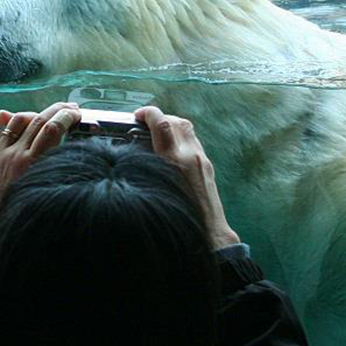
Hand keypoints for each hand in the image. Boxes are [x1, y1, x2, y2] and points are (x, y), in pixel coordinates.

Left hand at [0, 102, 80, 229]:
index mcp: (32, 164)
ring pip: (18, 118)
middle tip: (70, 108)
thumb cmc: (23, 211)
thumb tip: (73, 147)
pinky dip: (3, 116)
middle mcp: (15, 154)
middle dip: (58, 109)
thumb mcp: (47, 190)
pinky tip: (13, 119)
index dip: (67, 116)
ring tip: (46, 117)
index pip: (53, 128)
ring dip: (35, 114)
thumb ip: (58, 167)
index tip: (77, 114)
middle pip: (40, 119)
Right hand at [135, 106, 239, 248]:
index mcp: (175, 161)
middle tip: (146, 122)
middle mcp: (191, 155)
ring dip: (172, 124)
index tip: (138, 115)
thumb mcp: (158, 189)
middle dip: (160, 116)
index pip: (162, 123)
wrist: (209, 233)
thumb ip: (149, 167)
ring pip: (187, 128)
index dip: (149, 113)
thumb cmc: (180, 218)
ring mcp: (202, 159)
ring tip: (158, 132)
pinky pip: (193, 140)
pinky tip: (172, 148)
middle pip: (176, 120)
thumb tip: (136, 152)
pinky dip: (181, 136)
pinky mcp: (208, 166)